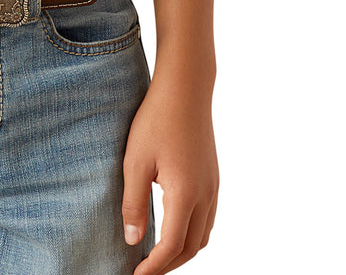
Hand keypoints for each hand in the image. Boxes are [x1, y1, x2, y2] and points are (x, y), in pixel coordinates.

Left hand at [121, 73, 218, 273]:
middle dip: (168, 265)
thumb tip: (132, 241)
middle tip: (144, 270)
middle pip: (191, 248)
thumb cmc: (156, 121)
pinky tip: (173, 227)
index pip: (171, 247)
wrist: (185, 89)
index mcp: (185, 195)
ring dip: (182, 251)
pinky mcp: (213, 177)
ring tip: (157, 255)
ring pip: (203, 235)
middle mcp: (205, 195)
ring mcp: (213, 186)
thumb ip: (134, 204)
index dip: (153, 268)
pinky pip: (207, 218)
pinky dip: (192, 233)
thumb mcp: (135, 162)